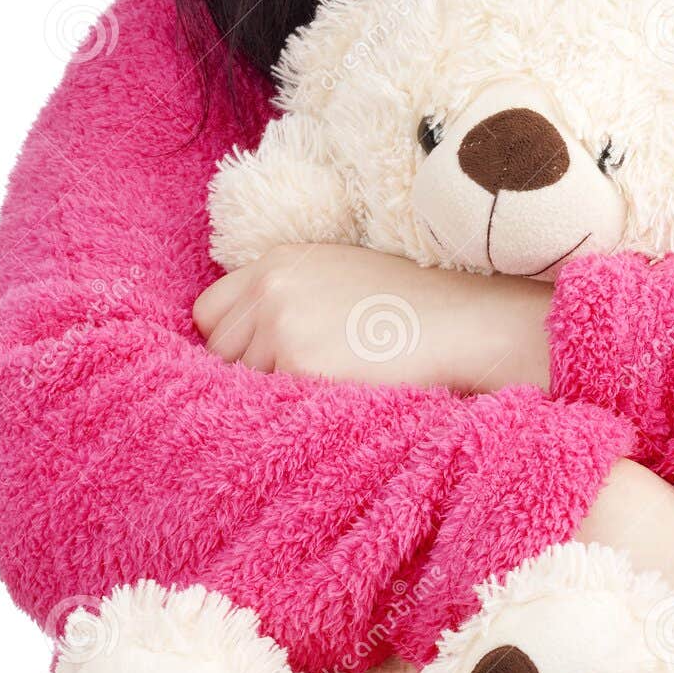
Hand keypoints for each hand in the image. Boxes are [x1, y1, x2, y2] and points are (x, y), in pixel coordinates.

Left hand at [193, 241, 554, 393]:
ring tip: (328, 386)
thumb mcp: (340, 275)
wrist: (464, 323)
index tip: (266, 358)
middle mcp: (271, 287)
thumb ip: (287, 294)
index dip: (234, 340)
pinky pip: (269, 406)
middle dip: (248, 371)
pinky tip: (333, 399)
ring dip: (271, 395)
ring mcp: (282, 325)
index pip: (209, 313)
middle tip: (303, 380)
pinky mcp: (300, 366)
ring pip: (240, 384)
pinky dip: (293, 412)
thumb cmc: (412, 307)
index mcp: (278, 260)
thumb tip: (241, 343)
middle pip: (217, 352)